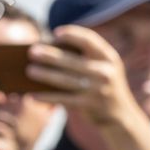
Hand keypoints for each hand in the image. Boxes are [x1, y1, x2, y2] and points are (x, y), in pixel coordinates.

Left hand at [23, 25, 140, 129]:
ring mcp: (97, 89)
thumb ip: (85, 58)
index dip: (73, 34)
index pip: (90, 40)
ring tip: (29, 70)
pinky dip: (46, 97)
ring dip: (45, 75)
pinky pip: (63, 99)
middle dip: (50, 56)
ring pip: (65, 80)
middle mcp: (105, 72)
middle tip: (31, 51)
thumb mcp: (103, 68)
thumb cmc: (103, 86)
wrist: (121, 116)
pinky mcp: (89, 105)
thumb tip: (48, 52)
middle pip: (72, 61)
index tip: (55, 33)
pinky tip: (32, 95)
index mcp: (108, 57)